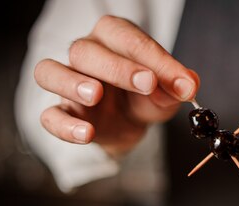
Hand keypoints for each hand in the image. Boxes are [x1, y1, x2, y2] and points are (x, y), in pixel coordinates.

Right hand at [34, 15, 198, 158]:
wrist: (127, 125)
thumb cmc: (144, 97)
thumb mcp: (165, 93)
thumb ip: (175, 88)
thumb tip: (189, 86)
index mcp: (113, 38)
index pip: (128, 39)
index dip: (154, 58)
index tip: (178, 80)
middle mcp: (85, 53)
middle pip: (85, 50)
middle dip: (117, 68)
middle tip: (147, 84)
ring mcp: (67, 82)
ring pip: (50, 72)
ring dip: (72, 82)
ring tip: (96, 95)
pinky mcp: (62, 111)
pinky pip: (49, 115)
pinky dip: (64, 125)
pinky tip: (86, 133)